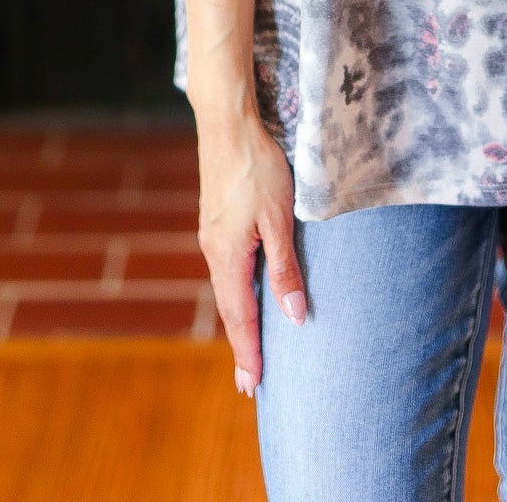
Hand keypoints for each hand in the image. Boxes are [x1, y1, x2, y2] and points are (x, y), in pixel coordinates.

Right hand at [195, 109, 306, 394]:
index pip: (241, 316)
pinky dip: (235, 294)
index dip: (250, 351)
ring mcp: (212, 235)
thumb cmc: (257, 166)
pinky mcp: (216, 220)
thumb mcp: (279, 218)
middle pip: (229, 308)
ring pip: (226, 288)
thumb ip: (286, 268)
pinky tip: (243, 295)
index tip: (253, 384)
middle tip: (249, 382)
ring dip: (238, 320)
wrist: (228, 123)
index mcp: (228, 256)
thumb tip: (294, 317)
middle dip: (242, 344)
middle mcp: (214, 250)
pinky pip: (226, 269)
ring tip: (249, 347)